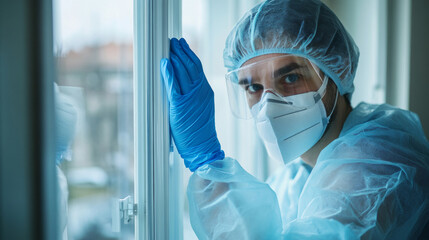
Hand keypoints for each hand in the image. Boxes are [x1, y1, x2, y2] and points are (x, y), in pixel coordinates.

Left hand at [160, 38, 223, 170]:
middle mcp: (200, 91)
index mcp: (206, 91)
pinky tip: (164, 64)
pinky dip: (169, 73)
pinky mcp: (180, 106)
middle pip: (191, 66)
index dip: (190, 54)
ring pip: (183, 72)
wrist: (203, 147)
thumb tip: (183, 85)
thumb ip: (195, 95)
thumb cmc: (200, 131)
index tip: (183, 45)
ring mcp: (191, 98)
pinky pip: (173, 86)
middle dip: (181, 51)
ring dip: (175, 57)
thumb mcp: (202, 108)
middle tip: (173, 41)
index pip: (197, 68)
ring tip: (169, 47)